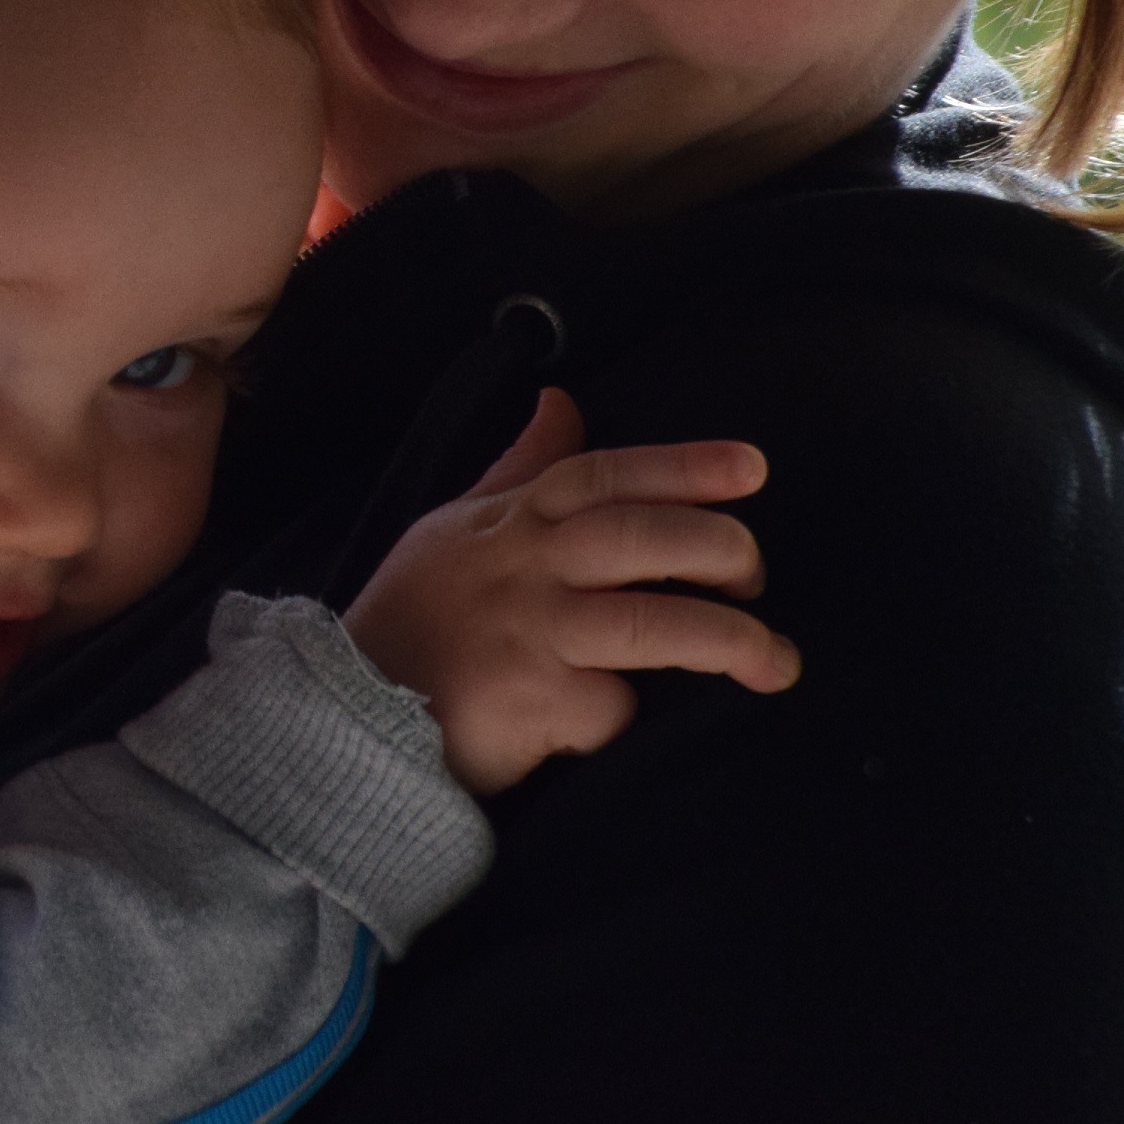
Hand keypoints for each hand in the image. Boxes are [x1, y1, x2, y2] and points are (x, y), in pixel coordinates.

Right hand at [342, 388, 800, 795]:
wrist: (347, 713)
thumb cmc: (414, 619)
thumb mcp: (453, 528)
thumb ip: (518, 469)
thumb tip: (564, 400)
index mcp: (507, 522)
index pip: (599, 475)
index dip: (680, 466)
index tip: (752, 467)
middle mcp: (521, 569)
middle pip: (636, 539)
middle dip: (718, 550)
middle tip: (756, 577)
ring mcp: (527, 635)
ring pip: (647, 624)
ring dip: (726, 640)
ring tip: (775, 662)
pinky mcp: (531, 704)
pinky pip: (610, 708)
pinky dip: (631, 717)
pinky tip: (634, 722)